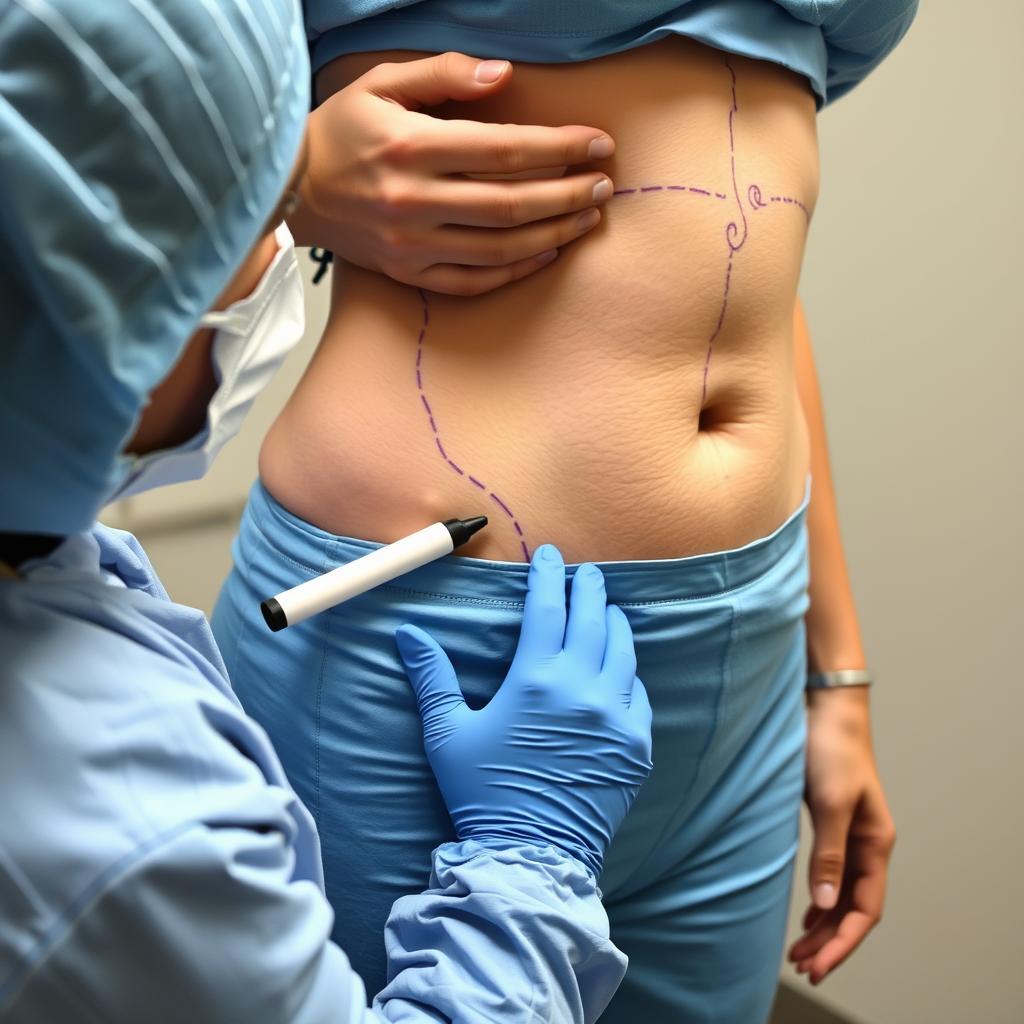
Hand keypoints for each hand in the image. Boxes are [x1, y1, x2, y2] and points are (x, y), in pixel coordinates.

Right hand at [289, 52, 614, 295]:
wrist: (288, 190)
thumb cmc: (340, 131)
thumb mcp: (381, 84)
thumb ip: (443, 75)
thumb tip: (505, 77)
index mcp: (411, 148)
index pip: (504, 149)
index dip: (558, 148)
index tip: (598, 143)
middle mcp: (414, 201)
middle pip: (511, 203)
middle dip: (567, 193)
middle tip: (605, 184)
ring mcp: (412, 245)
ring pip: (500, 248)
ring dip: (553, 233)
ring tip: (589, 218)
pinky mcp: (408, 274)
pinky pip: (471, 282)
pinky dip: (513, 272)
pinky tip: (546, 254)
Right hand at [395, 544, 652, 875]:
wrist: (530, 855)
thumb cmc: (482, 791)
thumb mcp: (448, 732)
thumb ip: (433, 677)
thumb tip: (408, 633)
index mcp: (536, 679)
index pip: (548, 608)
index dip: (548, 575)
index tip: (549, 554)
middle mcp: (583, 689)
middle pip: (593, 620)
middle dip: (589, 589)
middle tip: (586, 572)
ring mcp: (617, 716)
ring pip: (625, 652)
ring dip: (615, 624)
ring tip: (608, 610)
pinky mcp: (636, 744)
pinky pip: (640, 694)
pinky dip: (630, 673)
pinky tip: (622, 668)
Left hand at [788, 687, 896, 984]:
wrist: (825, 706)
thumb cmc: (830, 749)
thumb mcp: (829, 804)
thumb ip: (828, 854)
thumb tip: (826, 905)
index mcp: (875, 843)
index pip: (866, 909)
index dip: (843, 941)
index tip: (818, 965)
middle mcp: (867, 843)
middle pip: (854, 907)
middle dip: (830, 941)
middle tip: (802, 967)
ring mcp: (850, 833)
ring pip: (841, 894)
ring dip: (823, 924)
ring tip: (799, 950)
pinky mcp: (830, 821)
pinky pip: (831, 874)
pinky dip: (819, 900)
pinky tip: (807, 914)